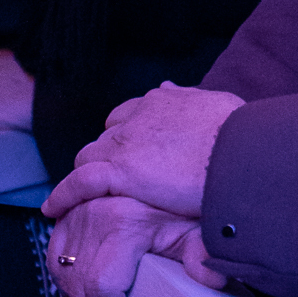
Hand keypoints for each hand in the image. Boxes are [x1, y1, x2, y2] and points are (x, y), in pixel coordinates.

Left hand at [44, 83, 246, 222]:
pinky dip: (63, 194)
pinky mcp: (120, 171)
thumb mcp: (217, 103)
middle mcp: (138, 117)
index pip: (128, 117)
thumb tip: (170, 88)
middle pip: (106, 138)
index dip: (126, 138)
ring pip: (89, 158)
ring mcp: (126, 143)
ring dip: (87, 175)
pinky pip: (79, 182)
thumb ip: (191, 98)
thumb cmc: (242, 135)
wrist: (244, 154)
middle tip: (111, 181)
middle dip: (105, 157)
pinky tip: (53, 208)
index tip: (130, 154)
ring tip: (80, 198)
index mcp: (161, 102)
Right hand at [45, 196, 206, 296]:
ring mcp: (77, 213)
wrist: (169, 172)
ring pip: (62, 274)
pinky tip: (84, 288)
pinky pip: (54, 256)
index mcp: (123, 222)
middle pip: (79, 286)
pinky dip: (65, 277)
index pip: (101, 286)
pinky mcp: (68, 213)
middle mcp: (94, 215)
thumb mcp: (194, 229)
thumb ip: (202, 254)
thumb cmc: (180, 204)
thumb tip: (210, 279)